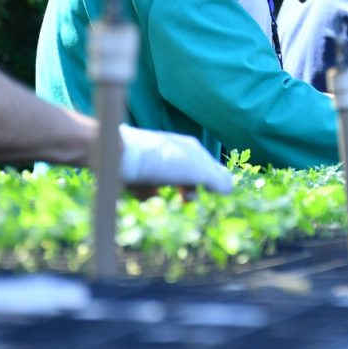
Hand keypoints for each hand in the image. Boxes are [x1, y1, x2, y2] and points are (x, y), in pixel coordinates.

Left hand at [118, 125, 232, 192]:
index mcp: (191, 148)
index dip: (213, 184)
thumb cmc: (161, 161)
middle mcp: (173, 153)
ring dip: (161, 192)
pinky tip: (137, 189)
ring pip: (166, 186)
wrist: (118, 156)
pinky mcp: (136, 172)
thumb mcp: (197, 170)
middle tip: (183, 200)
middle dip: (187, 193)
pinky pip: (146, 189)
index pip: (211, 168)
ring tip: (152, 189)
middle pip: (188, 180)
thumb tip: (229, 189)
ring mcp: (154, 162)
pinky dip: (143, 193)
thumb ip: (217, 179)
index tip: (210, 195)